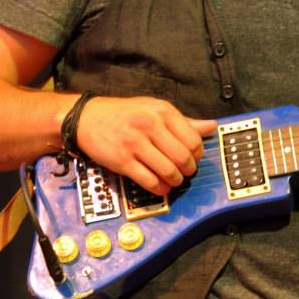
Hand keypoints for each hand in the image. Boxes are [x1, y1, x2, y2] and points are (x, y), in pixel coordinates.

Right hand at [75, 95, 216, 194]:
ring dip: (175, 181)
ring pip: (168, 171)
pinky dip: (159, 188)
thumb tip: (211, 126)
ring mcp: (134, 144)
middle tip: (185, 172)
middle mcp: (149, 125)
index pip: (193, 139)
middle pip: (183, 157)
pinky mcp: (122, 161)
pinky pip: (149, 181)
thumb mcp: (154, 109)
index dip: (197, 154)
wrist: (87, 118)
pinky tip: (161, 187)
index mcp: (162, 111)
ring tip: (174, 180)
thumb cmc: (124, 114)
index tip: (194, 158)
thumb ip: (183, 121)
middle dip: (188, 170)